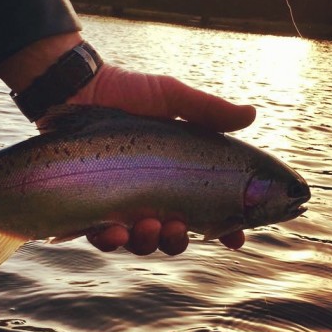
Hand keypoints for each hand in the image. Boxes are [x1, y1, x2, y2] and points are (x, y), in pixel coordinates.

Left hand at [0, 33, 254, 255]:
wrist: (80, 88)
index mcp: (176, 173)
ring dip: (150, 243)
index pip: (208, 208)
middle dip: (179, 240)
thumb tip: (252, 115)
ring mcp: (120, 203)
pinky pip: (103, 237)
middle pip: (173, 234)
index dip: (225, 228)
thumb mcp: (170, 97)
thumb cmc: (127, 91)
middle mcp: (150, 193)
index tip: (237, 238)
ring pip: (141, 242)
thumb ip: (207, 110)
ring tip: (151, 225)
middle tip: (180, 228)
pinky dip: (112, 241)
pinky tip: (116, 231)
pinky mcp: (91, 207)